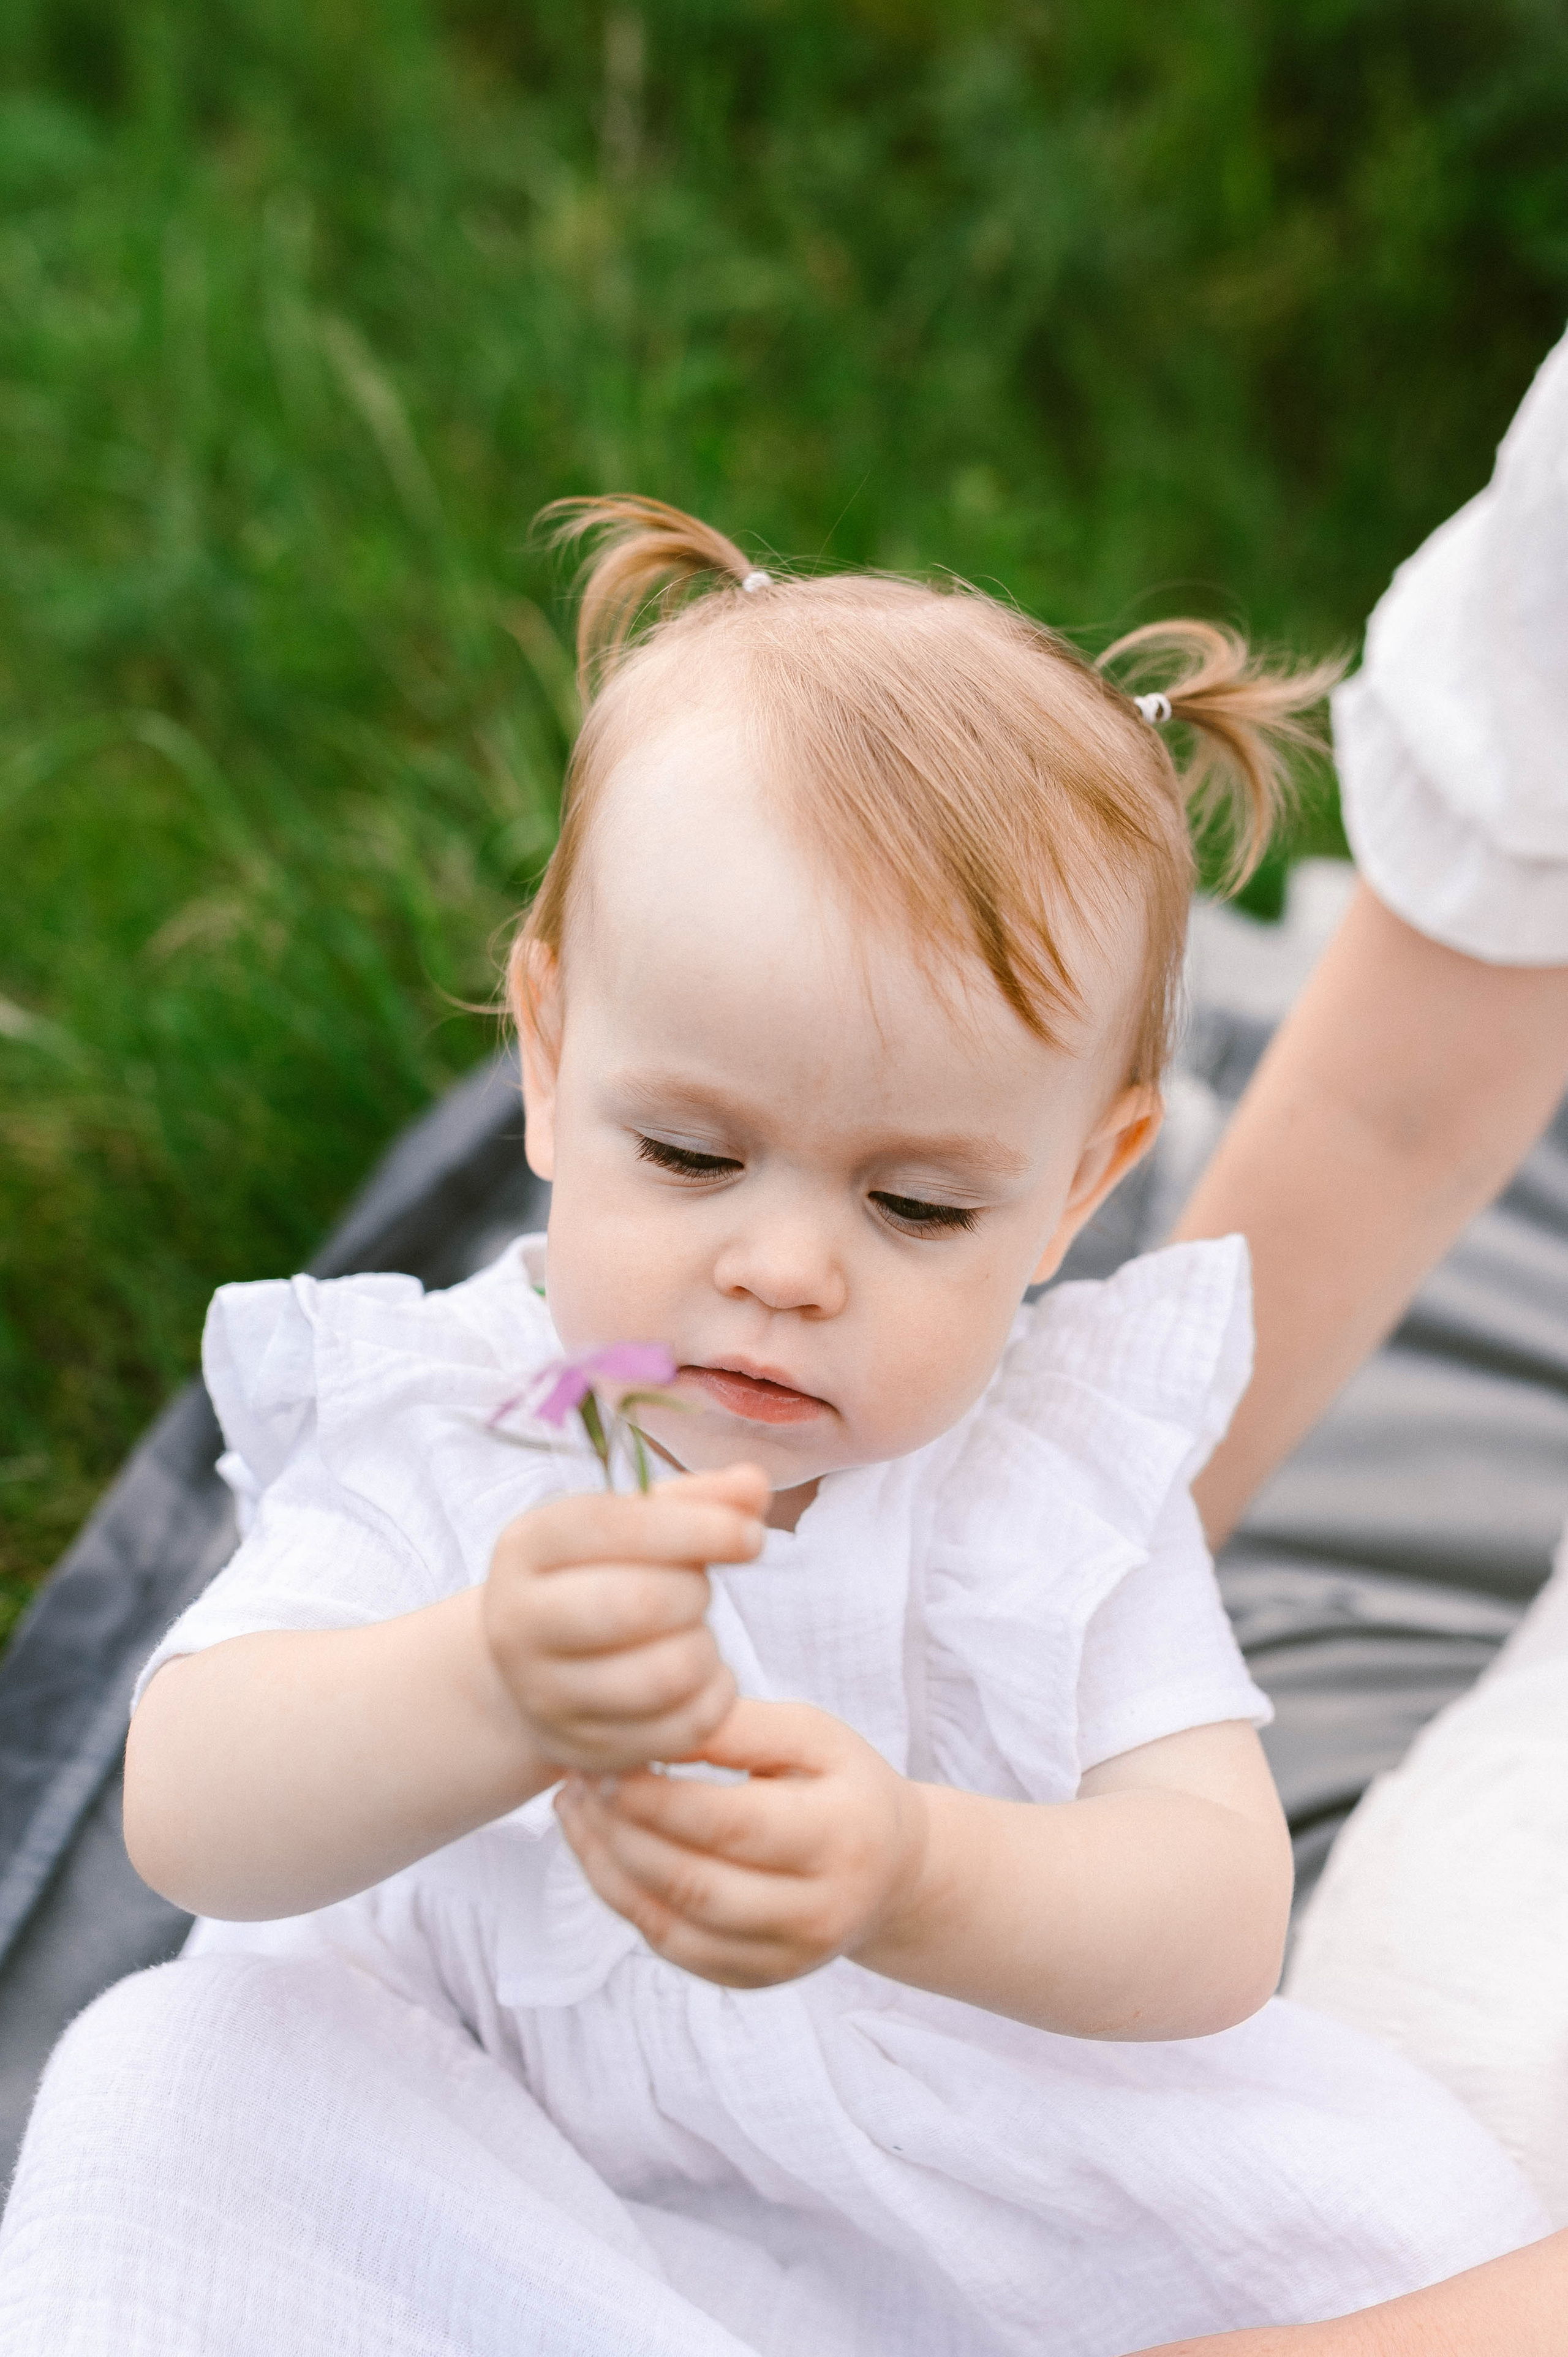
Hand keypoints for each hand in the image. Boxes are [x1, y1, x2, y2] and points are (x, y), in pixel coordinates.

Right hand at [483, 1463, 766, 1772]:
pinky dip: (714, 1698)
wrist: (537, 1667)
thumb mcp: (633, 1525)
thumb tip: (756, 1484)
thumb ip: (696, 1500)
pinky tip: (704, 1678)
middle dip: (695, 1593)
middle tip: (699, 1591)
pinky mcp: (586, 1750)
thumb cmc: (601, 1576)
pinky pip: (682, 1730)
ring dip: (706, 1649)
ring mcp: (546, 1696)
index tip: (752, 1535)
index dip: (697, 1527)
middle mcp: (518, 1622)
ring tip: (694, 1634)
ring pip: (665, 1676)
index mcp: (527, 1547)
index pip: (614, 1526)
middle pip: (639, 1604)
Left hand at [554, 1698, 929, 1987]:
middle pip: (694, 1882)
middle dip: (621, 1831)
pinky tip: (599, 1850)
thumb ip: (739, 1727)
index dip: (658, 1797)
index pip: (731, 1825)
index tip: (606, 1761)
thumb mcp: (812, 1735)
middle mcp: (819, 1911)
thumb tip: (655, 1723)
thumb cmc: (843, 1783)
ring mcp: (786, 1958)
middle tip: (577, 1781)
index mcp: (841, 1837)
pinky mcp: (756, 1979)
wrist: (891, 1869)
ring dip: (608, 1866)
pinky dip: (624, 1900)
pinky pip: (672, 1948)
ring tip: (574, 1808)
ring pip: (673, 1925)